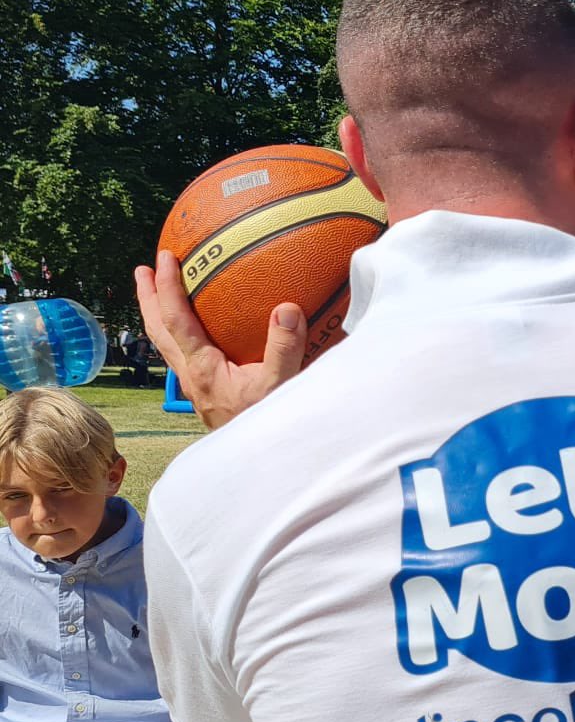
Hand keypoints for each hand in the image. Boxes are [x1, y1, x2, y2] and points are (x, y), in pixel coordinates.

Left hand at [135, 251, 305, 429]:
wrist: (258, 462)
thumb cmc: (267, 424)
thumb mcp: (281, 385)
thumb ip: (284, 348)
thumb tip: (286, 308)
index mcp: (202, 368)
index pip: (175, 320)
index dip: (166, 287)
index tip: (164, 259)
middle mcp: (190, 375)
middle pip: (157, 330)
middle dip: (147, 298)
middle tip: (142, 269)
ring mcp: (194, 385)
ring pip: (165, 343)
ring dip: (157, 315)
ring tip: (156, 293)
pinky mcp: (204, 392)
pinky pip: (182, 355)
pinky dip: (178, 334)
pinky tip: (193, 331)